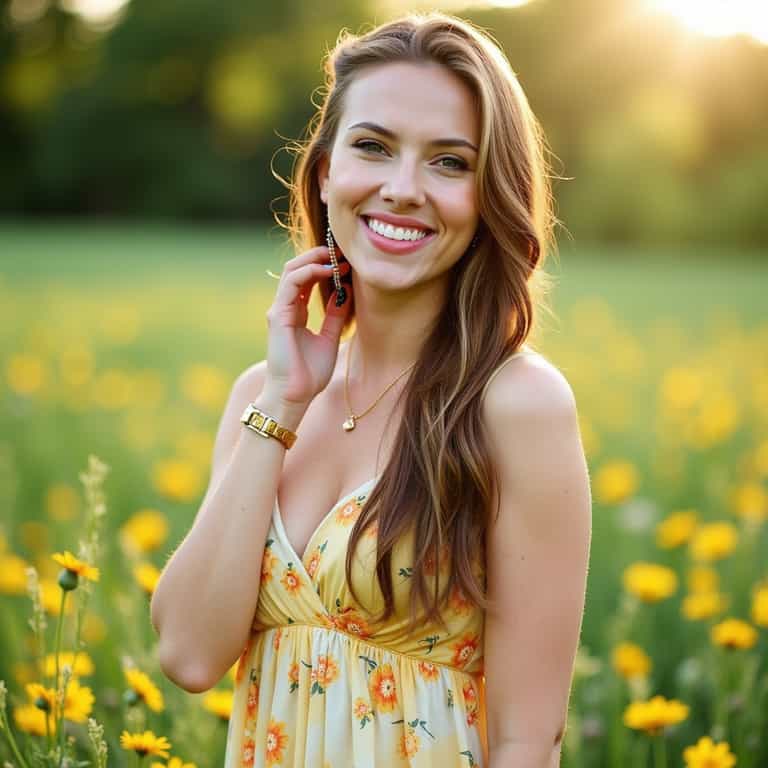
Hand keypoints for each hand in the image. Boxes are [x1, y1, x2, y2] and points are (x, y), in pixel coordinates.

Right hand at [262, 245, 351, 406]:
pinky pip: (291, 283)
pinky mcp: (278, 315)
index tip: (347, 265)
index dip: (325, 268)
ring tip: (337, 258)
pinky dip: (309, 272)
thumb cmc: (309, 373)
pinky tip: (328, 271)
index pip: (306, 280)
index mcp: (296, 313)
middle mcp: (285, 308)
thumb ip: (335, 316)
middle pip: (297, 270)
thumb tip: (346, 293)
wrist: (295, 395)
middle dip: (319, 257)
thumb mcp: (329, 338)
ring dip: (315, 260)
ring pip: (292, 271)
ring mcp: (279, 310)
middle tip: (342, 253)